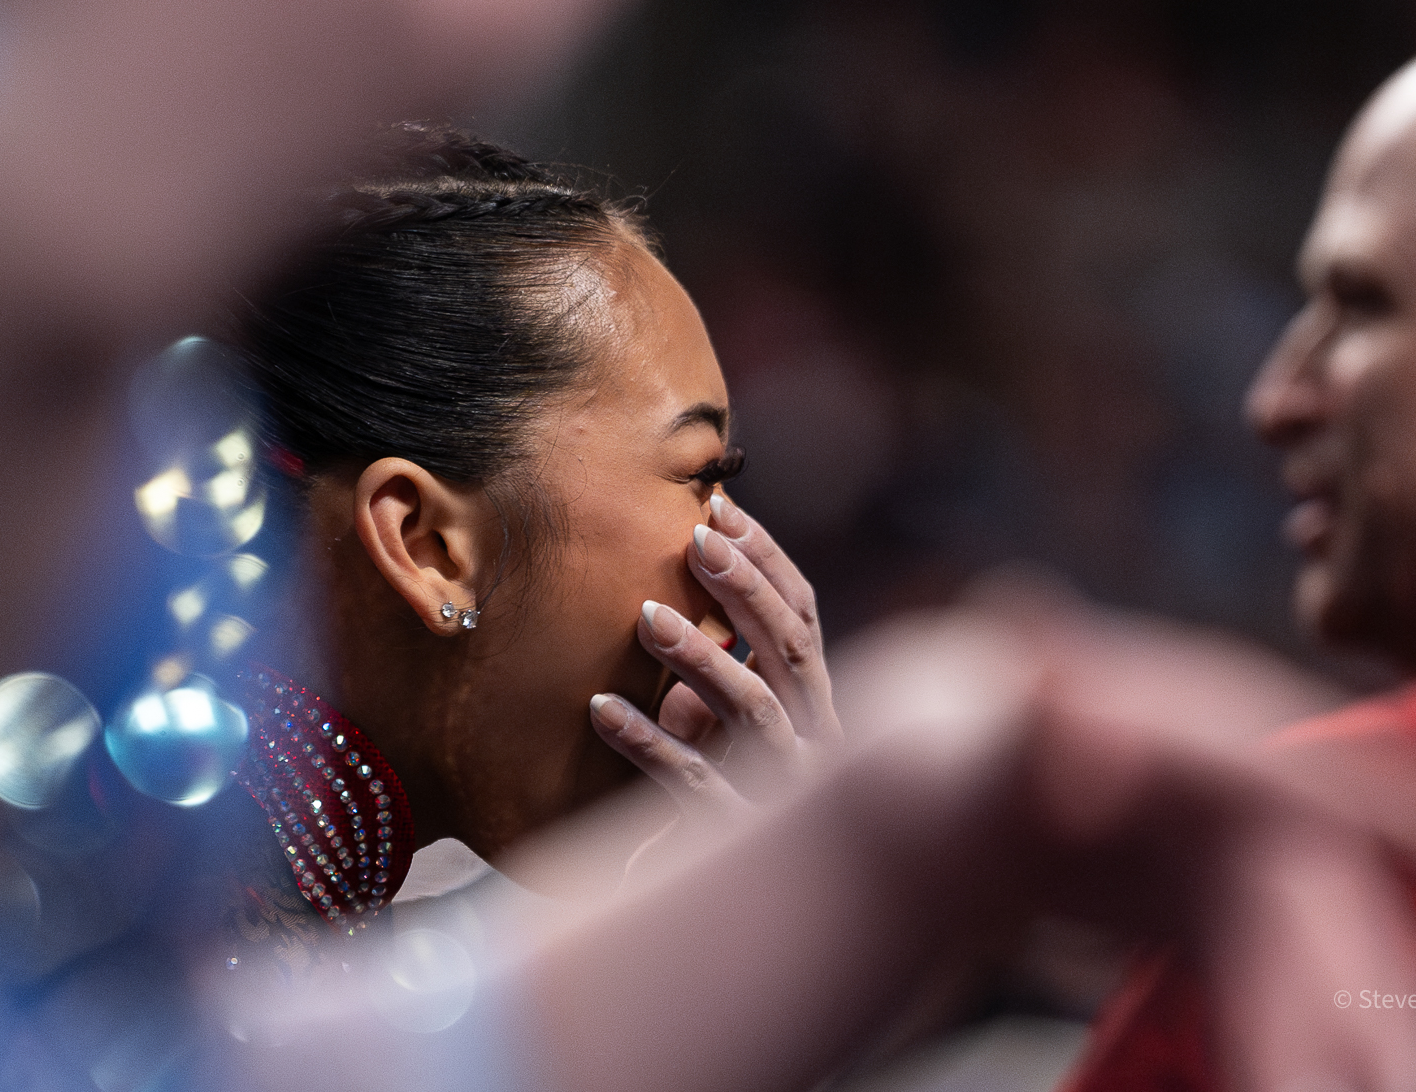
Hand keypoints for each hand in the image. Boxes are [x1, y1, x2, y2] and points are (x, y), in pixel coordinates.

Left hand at [591, 494, 839, 815]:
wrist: (737, 907)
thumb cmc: (724, 794)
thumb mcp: (726, 725)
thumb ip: (720, 665)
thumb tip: (676, 569)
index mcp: (816, 704)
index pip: (803, 615)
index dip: (767, 559)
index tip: (719, 509)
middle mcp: (814, 741)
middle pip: (790, 647)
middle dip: (745, 586)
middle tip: (693, 537)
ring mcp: (781, 789)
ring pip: (752, 708)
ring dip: (699, 655)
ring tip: (644, 616)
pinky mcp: (735, 834)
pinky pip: (691, 780)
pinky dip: (646, 741)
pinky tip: (600, 709)